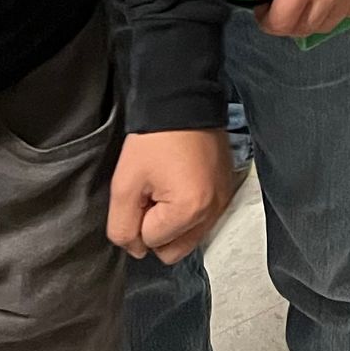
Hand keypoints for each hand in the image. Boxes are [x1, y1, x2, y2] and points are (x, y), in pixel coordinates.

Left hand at [105, 128, 234, 266]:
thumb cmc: (153, 140)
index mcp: (189, 211)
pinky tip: (182, 181)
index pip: (150, 242)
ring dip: (173, 221)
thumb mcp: (123, 184)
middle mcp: (213, 212)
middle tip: (153, 192)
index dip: (139, 216)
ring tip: (168, 185)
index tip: (143, 187)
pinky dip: (190, 210)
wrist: (183, 100)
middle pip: (173, 250)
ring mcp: (223, 201)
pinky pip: (203, 219)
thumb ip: (122, 227)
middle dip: (157, 228)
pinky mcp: (227, 189)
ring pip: (189, 237)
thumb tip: (137, 249)